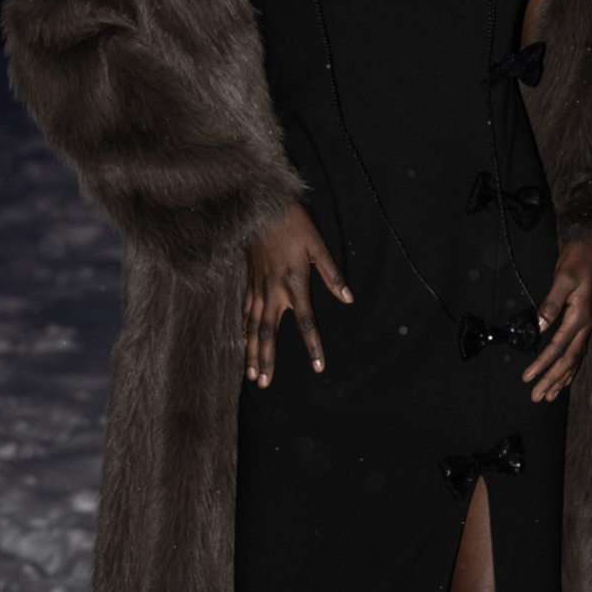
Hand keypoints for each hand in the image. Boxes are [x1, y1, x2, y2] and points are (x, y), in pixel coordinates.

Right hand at [244, 203, 352, 387]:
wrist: (261, 207)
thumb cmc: (293, 224)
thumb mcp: (317, 245)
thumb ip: (332, 274)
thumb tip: (348, 298)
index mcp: (295, 284)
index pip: (306, 323)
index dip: (313, 346)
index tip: (318, 367)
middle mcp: (274, 291)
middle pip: (269, 334)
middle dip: (267, 360)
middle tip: (265, 383)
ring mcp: (258, 288)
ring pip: (253, 327)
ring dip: (251, 352)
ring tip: (251, 374)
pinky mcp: (249, 281)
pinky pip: (244, 312)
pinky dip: (243, 330)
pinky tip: (243, 343)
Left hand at [522, 241, 591, 401]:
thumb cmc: (578, 260)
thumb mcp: (563, 278)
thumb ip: (551, 303)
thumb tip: (538, 326)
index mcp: (581, 316)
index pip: (558, 347)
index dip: (542, 364)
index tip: (527, 377)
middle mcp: (587, 325)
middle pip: (568, 360)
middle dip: (551, 380)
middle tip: (535, 396)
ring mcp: (588, 325)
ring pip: (574, 360)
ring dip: (560, 379)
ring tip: (547, 396)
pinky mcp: (585, 323)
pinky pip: (578, 352)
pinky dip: (570, 369)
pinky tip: (562, 379)